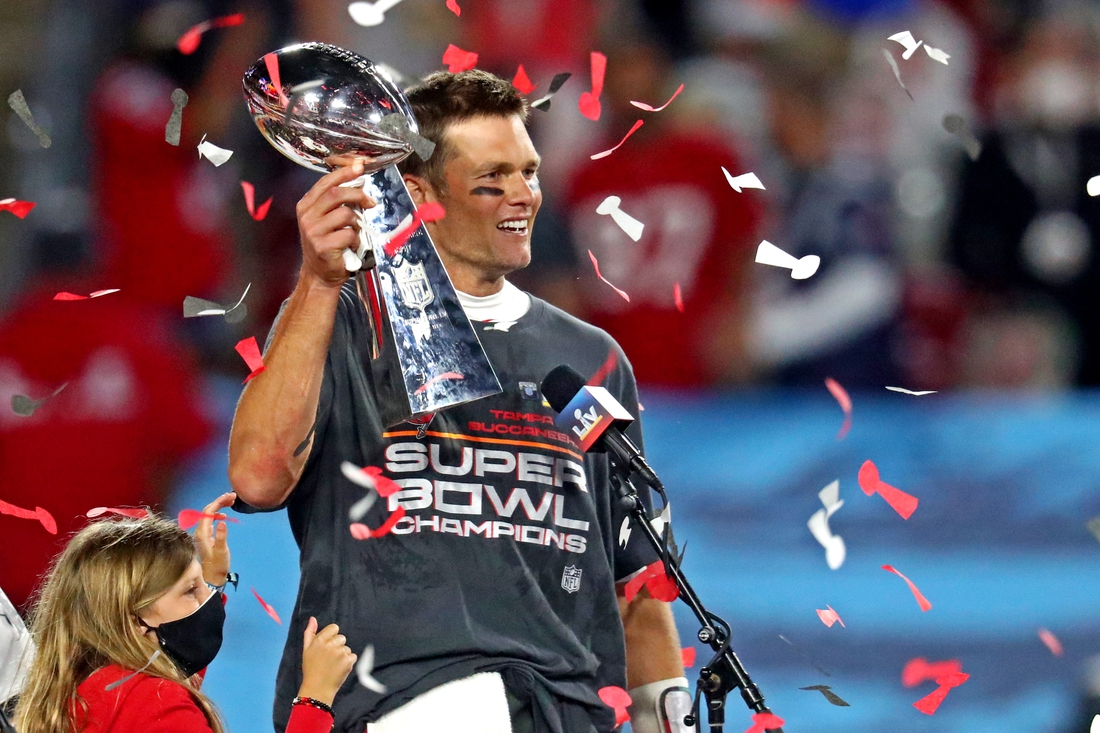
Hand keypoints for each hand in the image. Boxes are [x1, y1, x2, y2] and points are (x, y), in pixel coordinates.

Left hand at [195, 492, 234, 586]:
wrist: (212, 577)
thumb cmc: (218, 565)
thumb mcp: (222, 551)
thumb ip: (221, 536)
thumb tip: (222, 521)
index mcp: (202, 533)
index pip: (208, 512)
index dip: (219, 502)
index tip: (231, 496)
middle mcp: (200, 531)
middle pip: (207, 511)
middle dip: (219, 501)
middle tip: (233, 496)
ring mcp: (202, 534)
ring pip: (208, 515)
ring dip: (219, 507)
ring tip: (231, 502)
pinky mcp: (205, 537)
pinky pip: (210, 520)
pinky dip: (217, 514)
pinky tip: (224, 516)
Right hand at [296, 162, 377, 287]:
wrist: (319, 274)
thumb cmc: (327, 245)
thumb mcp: (326, 220)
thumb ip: (336, 203)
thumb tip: (358, 184)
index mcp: (306, 205)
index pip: (326, 182)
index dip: (344, 173)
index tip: (360, 167)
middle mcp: (307, 216)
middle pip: (336, 194)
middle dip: (358, 194)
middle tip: (370, 202)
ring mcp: (313, 231)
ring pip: (345, 214)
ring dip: (357, 222)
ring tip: (354, 231)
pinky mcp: (322, 246)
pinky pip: (349, 234)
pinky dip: (356, 239)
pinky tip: (351, 245)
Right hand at [299, 617, 356, 705]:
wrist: (317, 688)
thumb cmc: (311, 668)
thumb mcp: (306, 650)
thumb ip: (309, 632)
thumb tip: (313, 618)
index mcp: (320, 640)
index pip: (334, 627)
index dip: (332, 636)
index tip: (327, 646)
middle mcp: (331, 645)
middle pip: (342, 637)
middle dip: (337, 646)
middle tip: (329, 658)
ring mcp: (340, 653)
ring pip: (347, 648)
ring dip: (342, 655)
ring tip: (333, 665)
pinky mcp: (348, 661)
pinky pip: (352, 656)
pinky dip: (348, 662)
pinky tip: (339, 668)